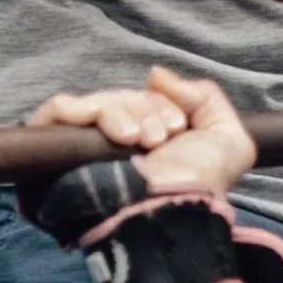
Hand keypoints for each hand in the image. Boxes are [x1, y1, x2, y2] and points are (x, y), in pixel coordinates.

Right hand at [32, 64, 257, 194]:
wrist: (175, 208)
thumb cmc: (202, 179)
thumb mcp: (227, 134)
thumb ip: (204, 94)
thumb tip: (154, 74)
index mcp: (147, 139)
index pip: (142, 100)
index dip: (162, 103)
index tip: (178, 127)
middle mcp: (114, 144)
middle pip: (118, 100)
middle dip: (144, 110)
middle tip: (158, 138)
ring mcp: (85, 150)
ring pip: (94, 106)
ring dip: (122, 115)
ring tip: (138, 141)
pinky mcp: (59, 154)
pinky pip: (56, 111)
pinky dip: (77, 109)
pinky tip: (103, 127)